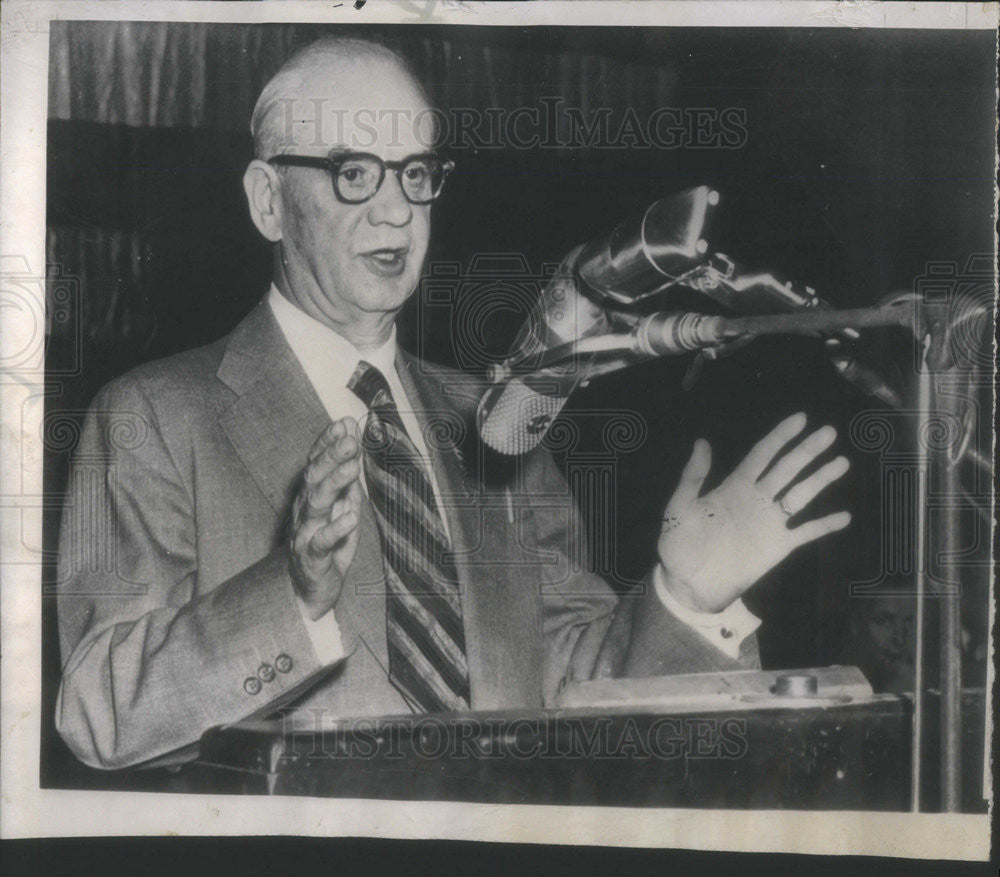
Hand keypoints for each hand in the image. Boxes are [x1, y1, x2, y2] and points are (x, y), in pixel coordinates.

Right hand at [290, 417, 363, 620]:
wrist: (309, 593)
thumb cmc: (326, 548)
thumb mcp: (342, 511)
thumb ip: (347, 484)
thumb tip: (354, 450)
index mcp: (311, 497)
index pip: (316, 463)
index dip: (327, 442)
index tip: (344, 423)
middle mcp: (304, 511)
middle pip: (314, 478)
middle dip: (332, 456)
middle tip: (350, 440)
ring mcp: (305, 533)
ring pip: (316, 503)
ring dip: (334, 483)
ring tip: (353, 467)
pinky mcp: (312, 558)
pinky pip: (322, 541)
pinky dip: (336, 528)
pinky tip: (351, 516)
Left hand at [657, 412, 850, 613]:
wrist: (689, 585)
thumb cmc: (679, 545)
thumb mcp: (679, 508)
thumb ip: (692, 478)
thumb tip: (702, 442)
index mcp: (734, 487)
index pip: (762, 455)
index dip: (780, 436)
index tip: (801, 418)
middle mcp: (756, 499)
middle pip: (787, 469)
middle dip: (807, 451)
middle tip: (829, 432)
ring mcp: (769, 522)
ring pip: (801, 495)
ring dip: (820, 479)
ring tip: (842, 462)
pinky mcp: (778, 547)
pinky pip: (806, 533)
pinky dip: (825, 525)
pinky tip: (845, 516)